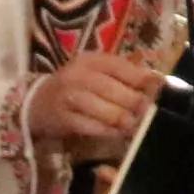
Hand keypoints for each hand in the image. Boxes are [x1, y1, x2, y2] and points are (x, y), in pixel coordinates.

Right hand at [26, 51, 166, 167]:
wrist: (36, 102)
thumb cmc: (75, 86)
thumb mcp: (95, 72)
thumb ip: (122, 74)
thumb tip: (156, 82)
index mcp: (91, 60)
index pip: (120, 67)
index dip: (141, 78)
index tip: (157, 87)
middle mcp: (78, 75)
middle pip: (114, 90)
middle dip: (134, 103)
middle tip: (145, 111)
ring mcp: (69, 97)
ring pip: (105, 110)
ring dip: (123, 120)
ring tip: (132, 125)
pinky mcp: (64, 119)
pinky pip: (92, 127)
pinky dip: (108, 131)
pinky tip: (116, 132)